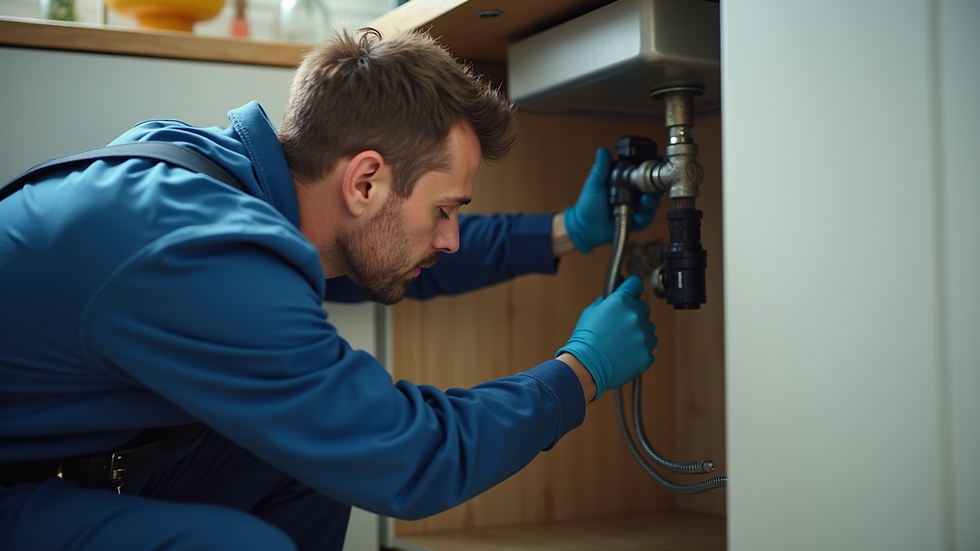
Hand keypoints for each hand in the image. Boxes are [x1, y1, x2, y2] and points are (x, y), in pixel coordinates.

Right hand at [556, 276, 656, 399]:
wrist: (585, 366)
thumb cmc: (585, 340)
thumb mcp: (590, 313)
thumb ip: (604, 303)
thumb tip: (608, 301)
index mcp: (621, 302)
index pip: (635, 285)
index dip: (633, 288)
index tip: (633, 290)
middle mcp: (635, 316)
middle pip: (644, 310)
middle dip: (634, 316)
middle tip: (620, 327)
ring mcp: (643, 336)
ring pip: (649, 331)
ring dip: (639, 334)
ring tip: (621, 344)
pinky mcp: (646, 354)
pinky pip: (648, 349)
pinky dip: (639, 352)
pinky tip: (625, 354)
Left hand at [563, 148, 663, 253]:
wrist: (585, 229)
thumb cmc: (587, 206)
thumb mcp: (594, 184)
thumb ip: (600, 168)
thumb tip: (603, 150)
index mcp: (624, 182)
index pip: (642, 173)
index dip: (652, 169)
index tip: (657, 162)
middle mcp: (632, 193)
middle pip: (653, 188)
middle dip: (656, 188)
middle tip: (651, 189)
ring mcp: (635, 207)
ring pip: (652, 203)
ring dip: (651, 202)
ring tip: (644, 202)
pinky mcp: (636, 221)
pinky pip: (647, 219)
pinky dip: (644, 218)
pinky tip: (637, 217)